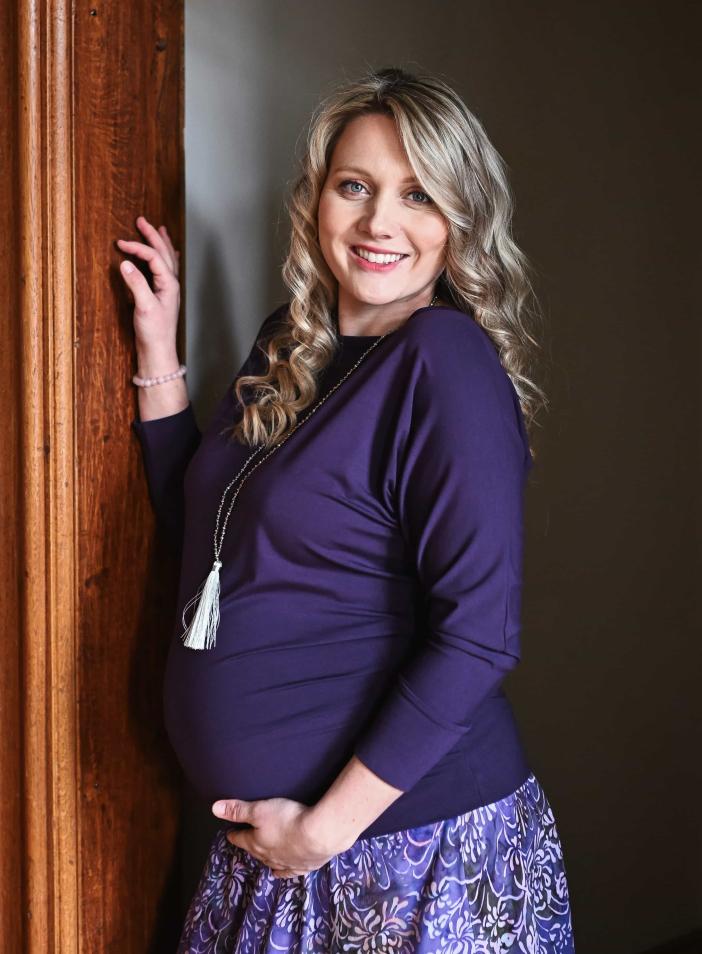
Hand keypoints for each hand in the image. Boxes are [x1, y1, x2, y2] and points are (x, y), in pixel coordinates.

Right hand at [115, 215, 180, 354]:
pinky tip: (167, 257)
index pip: (152, 257)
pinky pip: (166, 270)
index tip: (119, 243)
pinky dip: (164, 258)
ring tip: (159, 230)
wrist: (159, 352)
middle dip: (153, 235)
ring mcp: (168, 289)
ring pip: (167, 259)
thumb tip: (125, 263)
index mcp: (169, 284)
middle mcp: (171, 284)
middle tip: (142, 220)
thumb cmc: (154, 333)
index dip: (136, 247)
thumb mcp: (143, 307)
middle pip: (163, 253)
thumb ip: (136, 284)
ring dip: (161, 243)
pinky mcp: (163, 296)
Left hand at [211, 795, 354, 878]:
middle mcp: (269, 856)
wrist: (319, 834)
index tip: (230, 833)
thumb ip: (238, 810)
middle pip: (255, 851)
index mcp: (256, 843)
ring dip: (266, 859)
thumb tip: (214, 808)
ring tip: (263, 856)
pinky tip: (281, 871)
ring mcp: (287, 863)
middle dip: (250, 846)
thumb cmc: (287, 820)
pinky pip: (289, 871)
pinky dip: (284, 871)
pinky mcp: (304, 866)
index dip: (234, 834)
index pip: (241, 839)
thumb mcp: (260, 810)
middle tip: (247, 841)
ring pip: (271, 863)